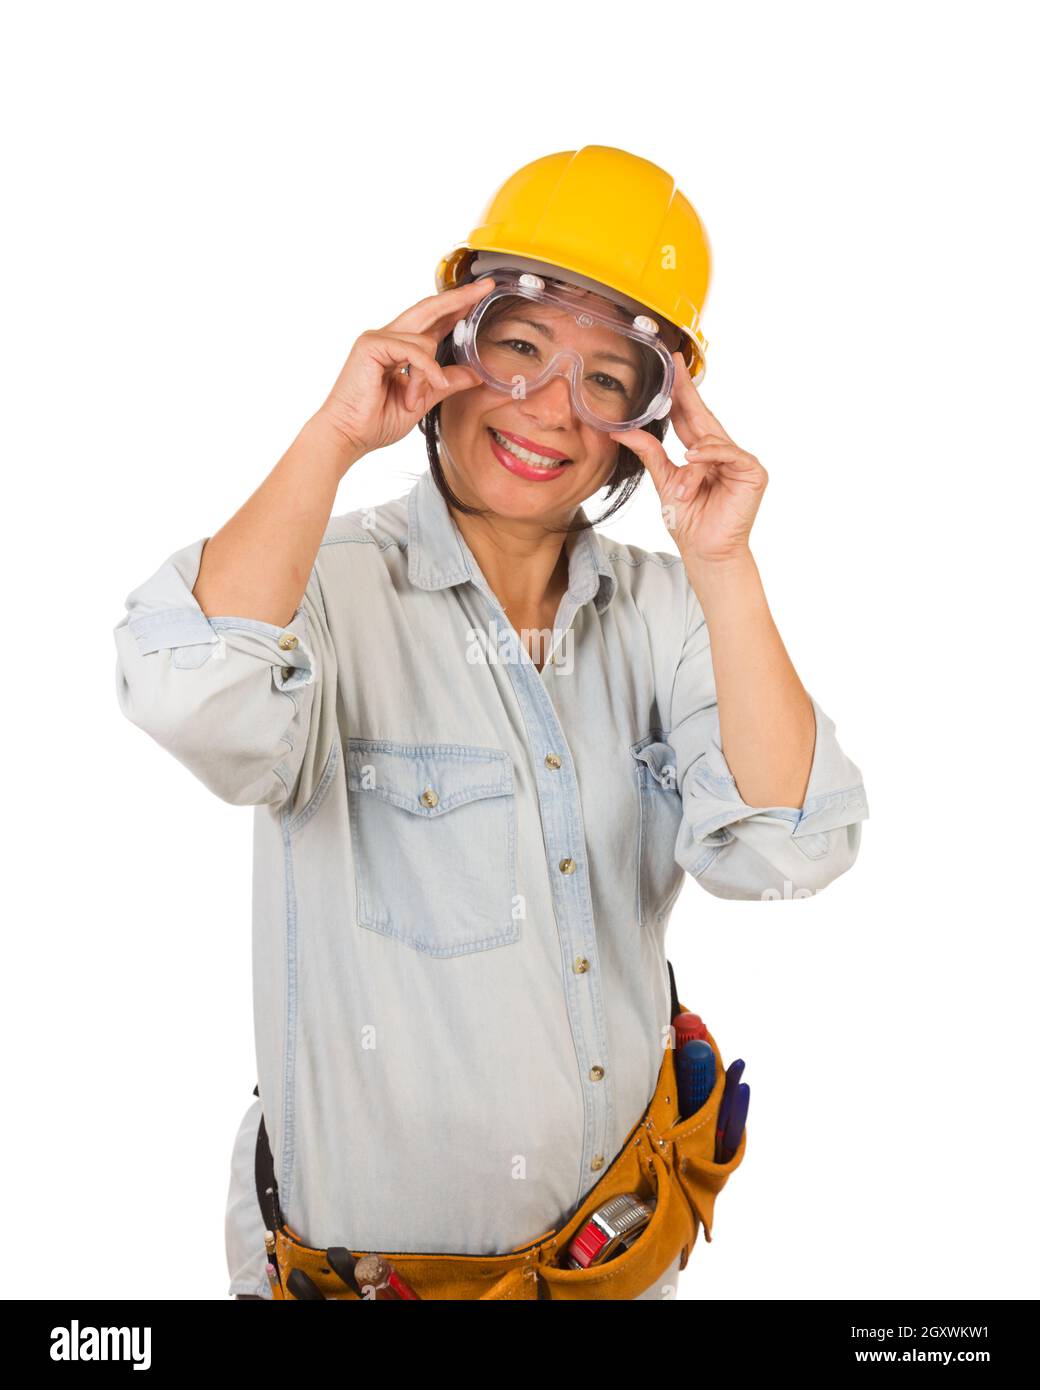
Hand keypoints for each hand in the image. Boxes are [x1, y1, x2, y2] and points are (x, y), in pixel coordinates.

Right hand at [314, 278, 495, 461]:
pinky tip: (416, 394)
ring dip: (428, 375)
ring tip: (412, 401)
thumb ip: (446, 383)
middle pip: (429, 309)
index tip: (479, 297)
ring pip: (425, 341)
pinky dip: (422, 372)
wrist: (347, 436)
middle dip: (458, 298)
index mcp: (398, 348)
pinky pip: (412, 351)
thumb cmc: (375, 421)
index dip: (455, 308)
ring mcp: (377, 338)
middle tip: (485, 288)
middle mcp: (387, 337)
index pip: (431, 321)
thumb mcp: (422, 400)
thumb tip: (474, 374)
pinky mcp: (371, 345)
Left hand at [609, 352, 767, 564]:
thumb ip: (649, 454)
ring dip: (690, 464)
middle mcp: (721, 452)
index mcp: (701, 453)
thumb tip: (622, 432)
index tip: (672, 366)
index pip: (689, 416)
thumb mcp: (664, 482)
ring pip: (710, 442)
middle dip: (688, 392)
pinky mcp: (752, 472)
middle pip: (702, 416)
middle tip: (676, 367)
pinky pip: (728, 454)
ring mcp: (739, 461)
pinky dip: (709, 457)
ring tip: (680, 491)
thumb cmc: (689, 521)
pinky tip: (694, 460)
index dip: (681, 392)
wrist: (705, 551)